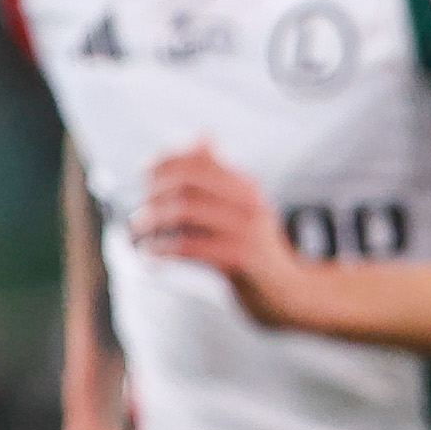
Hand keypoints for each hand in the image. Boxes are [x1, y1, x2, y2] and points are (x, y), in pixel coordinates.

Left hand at [131, 145, 316, 328]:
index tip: (144, 171)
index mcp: (246, 187)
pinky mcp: (240, 259)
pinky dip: (163, 249)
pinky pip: (190, 247)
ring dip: (153, 221)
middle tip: (140, 212)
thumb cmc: (258, 252)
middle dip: (155, 193)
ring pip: (186, 211)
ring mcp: (246, 230)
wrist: (292, 294)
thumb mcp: (245, 208)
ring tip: (138, 232)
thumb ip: (222, 176)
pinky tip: (151, 256)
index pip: (199, 159)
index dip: (166, 161)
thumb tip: (202, 135)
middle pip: (189, 182)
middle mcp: (248, 203)